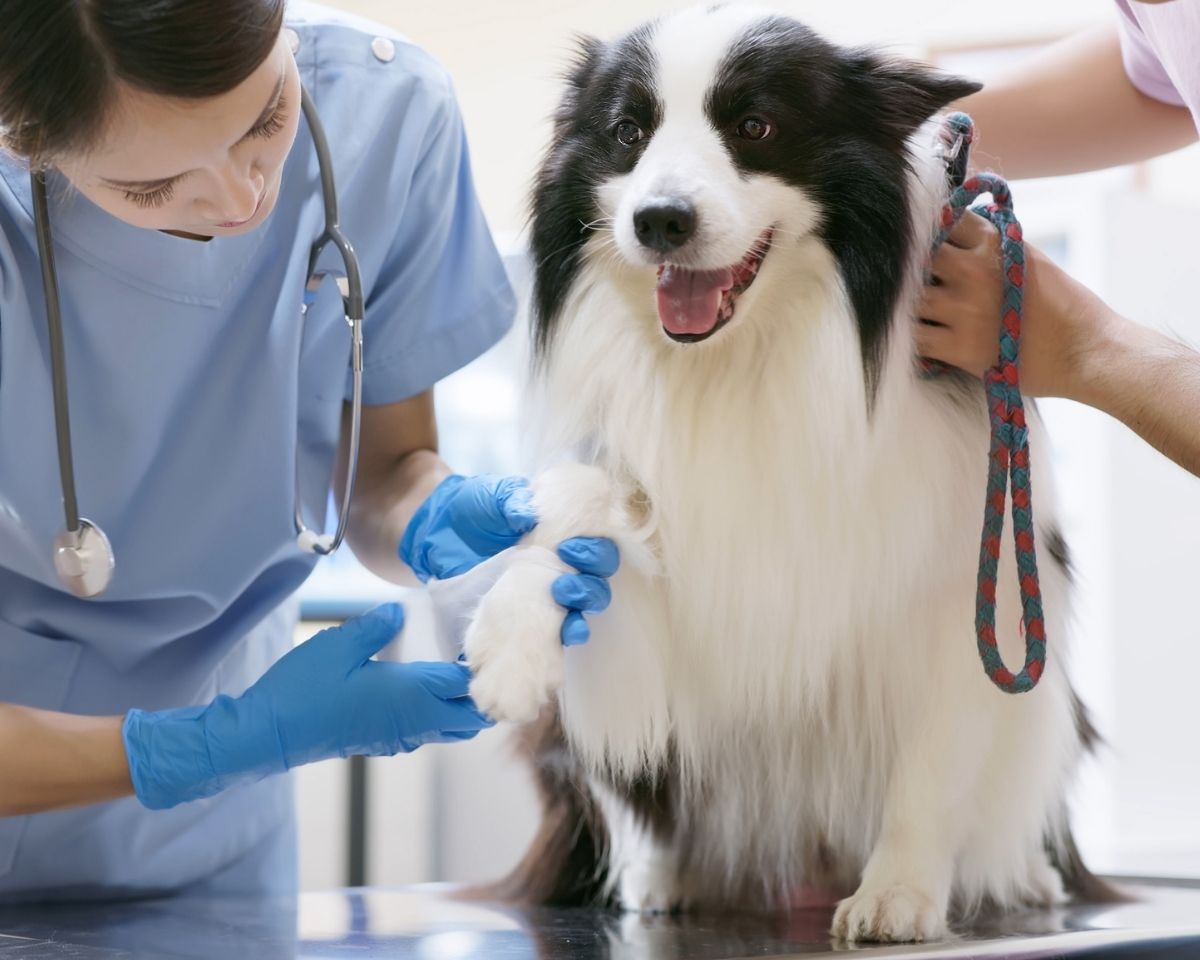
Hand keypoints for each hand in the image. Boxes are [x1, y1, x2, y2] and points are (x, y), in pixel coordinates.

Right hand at [123, 604, 492, 809]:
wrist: (269, 736)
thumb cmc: (303, 688)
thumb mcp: (339, 645)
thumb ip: (376, 627)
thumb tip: (401, 611)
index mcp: (411, 694)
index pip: (466, 687)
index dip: (483, 670)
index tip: (491, 647)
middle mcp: (414, 720)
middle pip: (471, 718)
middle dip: (483, 695)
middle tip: (482, 662)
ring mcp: (401, 736)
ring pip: (452, 729)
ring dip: (463, 707)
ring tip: (461, 673)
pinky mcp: (385, 742)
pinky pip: (430, 732)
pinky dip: (442, 714)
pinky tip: (429, 689)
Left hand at [400, 474, 621, 646]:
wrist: (438, 532)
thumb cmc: (473, 507)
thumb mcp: (492, 496)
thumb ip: (511, 499)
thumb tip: (529, 513)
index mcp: (562, 531)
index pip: (598, 542)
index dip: (596, 548)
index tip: (570, 547)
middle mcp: (562, 561)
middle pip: (598, 577)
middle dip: (591, 580)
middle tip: (563, 578)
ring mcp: (546, 590)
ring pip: (585, 603)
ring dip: (583, 606)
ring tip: (563, 598)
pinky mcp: (528, 613)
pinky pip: (558, 628)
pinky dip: (568, 633)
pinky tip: (568, 634)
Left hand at [916, 210, 1117, 399]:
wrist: (1087, 351)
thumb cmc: (1063, 306)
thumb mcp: (1029, 258)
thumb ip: (990, 246)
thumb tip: (957, 232)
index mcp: (994, 243)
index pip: (941, 219)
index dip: (928, 231)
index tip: (926, 244)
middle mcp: (975, 271)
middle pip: (916, 257)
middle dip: (913, 270)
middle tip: (918, 285)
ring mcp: (964, 309)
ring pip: (909, 299)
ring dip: (910, 307)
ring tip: (921, 314)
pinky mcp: (959, 347)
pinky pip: (913, 337)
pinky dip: (911, 338)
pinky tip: (923, 338)